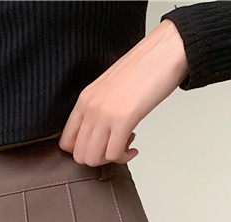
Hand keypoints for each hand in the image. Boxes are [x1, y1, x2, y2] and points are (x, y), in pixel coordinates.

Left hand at [59, 18, 188, 165]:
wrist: (164, 52)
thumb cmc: (143, 70)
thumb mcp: (109, 89)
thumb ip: (99, 109)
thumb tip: (99, 134)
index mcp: (84, 100)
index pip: (66, 142)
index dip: (83, 151)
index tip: (100, 147)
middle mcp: (90, 107)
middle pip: (79, 155)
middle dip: (98, 160)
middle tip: (114, 149)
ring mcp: (105, 114)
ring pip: (93, 159)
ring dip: (111, 160)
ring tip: (125, 146)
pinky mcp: (123, 119)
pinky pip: (114, 154)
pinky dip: (124, 157)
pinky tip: (133, 148)